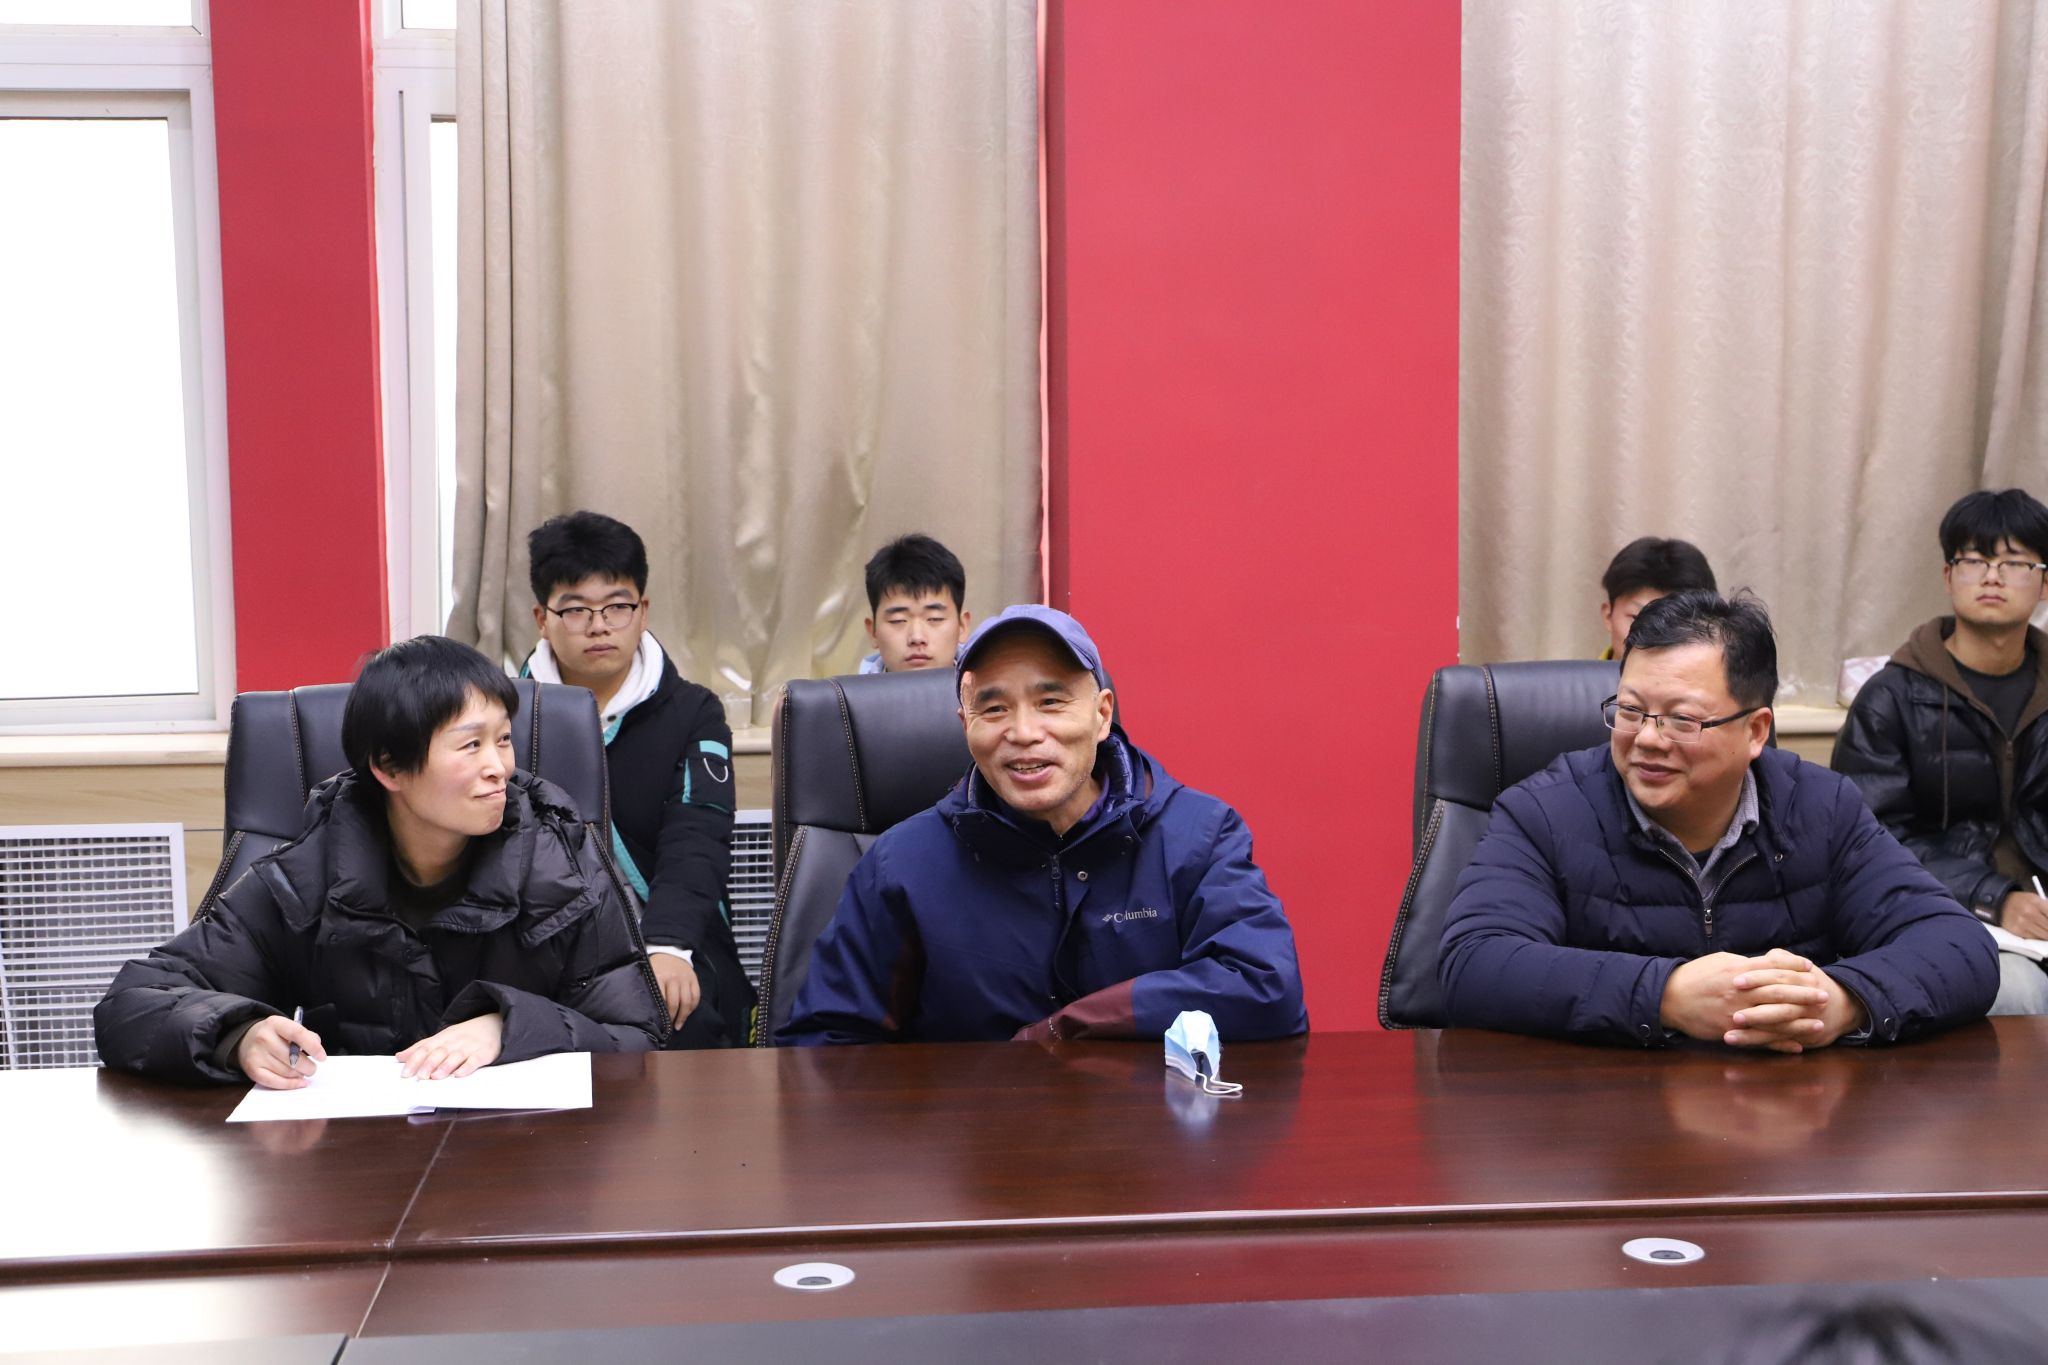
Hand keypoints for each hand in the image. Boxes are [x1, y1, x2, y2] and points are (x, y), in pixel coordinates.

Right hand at [237, 1013, 325, 1089]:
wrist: (246, 1040)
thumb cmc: (275, 1035)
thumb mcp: (289, 1027)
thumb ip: (306, 1035)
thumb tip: (317, 1050)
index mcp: (275, 1023)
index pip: (297, 1033)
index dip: (313, 1047)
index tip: (322, 1057)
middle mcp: (264, 1038)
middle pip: (293, 1057)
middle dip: (308, 1066)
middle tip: (312, 1068)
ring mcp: (256, 1055)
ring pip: (287, 1071)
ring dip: (299, 1075)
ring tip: (302, 1072)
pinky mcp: (252, 1070)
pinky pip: (275, 1082)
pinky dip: (290, 1084)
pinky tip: (299, 1082)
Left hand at [397, 1013, 503, 1078]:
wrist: (496, 1024)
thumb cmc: (465, 1035)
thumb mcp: (443, 1037)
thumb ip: (422, 1047)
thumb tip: (400, 1057)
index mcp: (444, 1037)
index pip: (426, 1047)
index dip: (415, 1059)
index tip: (405, 1072)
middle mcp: (456, 1041)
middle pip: (440, 1051)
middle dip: (428, 1064)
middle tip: (420, 1076)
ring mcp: (471, 1046)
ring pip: (456, 1056)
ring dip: (445, 1066)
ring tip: (436, 1077)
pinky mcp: (485, 1052)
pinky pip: (476, 1060)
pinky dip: (467, 1067)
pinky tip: (460, 1074)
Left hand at [648, 951, 700, 1025]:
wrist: (669, 952)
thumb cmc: (656, 967)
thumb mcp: (648, 975)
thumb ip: (648, 989)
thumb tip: (643, 1010)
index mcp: (659, 977)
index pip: (662, 1001)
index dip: (662, 1014)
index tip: (659, 1025)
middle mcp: (673, 978)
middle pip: (675, 1003)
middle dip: (672, 1018)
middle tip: (669, 1027)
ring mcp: (685, 978)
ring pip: (687, 1002)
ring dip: (683, 1016)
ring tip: (678, 1025)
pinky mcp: (694, 979)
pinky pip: (696, 996)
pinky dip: (692, 1007)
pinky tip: (687, 1014)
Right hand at [1660, 949, 1834, 1052]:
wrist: (1669, 998)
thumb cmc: (1694, 976)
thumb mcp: (1719, 962)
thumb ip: (1744, 964)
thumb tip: (1766, 963)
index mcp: (1738, 971)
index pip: (1772, 967)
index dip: (1793, 967)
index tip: (1811, 968)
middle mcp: (1740, 993)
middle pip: (1779, 993)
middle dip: (1804, 995)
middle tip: (1825, 995)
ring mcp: (1737, 1014)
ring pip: (1774, 1019)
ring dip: (1799, 1023)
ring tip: (1819, 1024)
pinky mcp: (1731, 1031)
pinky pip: (1760, 1040)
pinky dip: (1780, 1044)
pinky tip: (1797, 1046)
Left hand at [1725, 960, 1866, 1051]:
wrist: (1844, 1006)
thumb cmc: (1811, 983)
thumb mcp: (1801, 968)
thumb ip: (1782, 960)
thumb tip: (1766, 956)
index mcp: (1804, 979)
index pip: (1778, 977)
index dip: (1757, 978)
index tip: (1736, 981)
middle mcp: (1806, 1001)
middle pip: (1778, 1004)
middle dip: (1755, 1010)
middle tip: (1732, 1013)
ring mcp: (1803, 1021)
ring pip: (1776, 1027)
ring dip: (1752, 1032)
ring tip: (1729, 1034)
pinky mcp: (1799, 1037)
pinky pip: (1776, 1041)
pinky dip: (1756, 1042)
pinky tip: (1736, 1041)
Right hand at [2000, 891, 2047, 940]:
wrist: (2001, 903)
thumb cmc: (2023, 901)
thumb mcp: (2036, 899)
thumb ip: (2047, 909)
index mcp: (2036, 902)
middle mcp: (2029, 912)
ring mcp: (2022, 922)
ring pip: (2044, 935)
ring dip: (2047, 935)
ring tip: (2046, 930)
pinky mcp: (2017, 931)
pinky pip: (2034, 938)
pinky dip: (2039, 937)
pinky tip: (2039, 932)